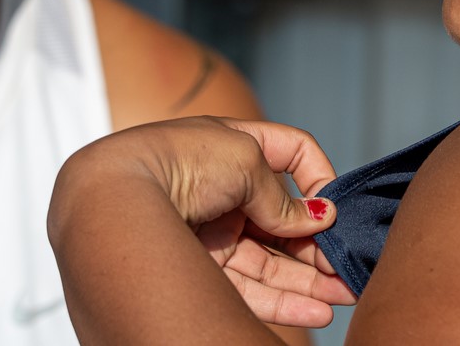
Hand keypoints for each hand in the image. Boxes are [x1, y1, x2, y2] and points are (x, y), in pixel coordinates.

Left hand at [187, 120, 358, 324]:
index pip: (291, 155)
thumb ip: (281, 197)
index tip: (331, 205)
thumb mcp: (244, 160)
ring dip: (309, 280)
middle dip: (318, 245)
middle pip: (283, 221)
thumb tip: (318, 219)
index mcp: (234, 148)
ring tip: (343, 296)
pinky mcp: (199, 270)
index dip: (317, 178)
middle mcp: (223, 190)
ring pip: (271, 261)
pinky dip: (283, 301)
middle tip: (347, 269)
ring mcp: (211, 232)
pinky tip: (315, 310)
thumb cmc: (173, 161)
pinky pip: (249, 289)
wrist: (112, 198)